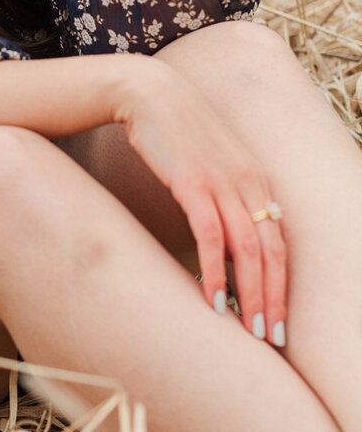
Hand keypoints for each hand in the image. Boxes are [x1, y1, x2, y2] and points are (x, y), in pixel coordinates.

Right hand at [113, 58, 287, 345]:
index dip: (282, 285)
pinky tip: (212, 298)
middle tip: (270, 339)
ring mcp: (222, 182)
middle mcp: (248, 182)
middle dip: (273, 300)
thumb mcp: (210, 164)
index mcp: (257, 180)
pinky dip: (214, 270)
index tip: (277, 321)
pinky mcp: (193, 182)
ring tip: (248, 330)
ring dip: (250, 294)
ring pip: (247, 250)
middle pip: (272, 252)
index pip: (280, 243)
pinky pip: (210, 236)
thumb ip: (223, 198)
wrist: (148, 92)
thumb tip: (222, 243)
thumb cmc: (174, 131)